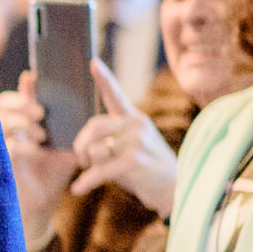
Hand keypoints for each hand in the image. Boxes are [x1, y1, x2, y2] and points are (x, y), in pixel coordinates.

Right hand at [0, 71, 78, 247]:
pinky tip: (37, 150)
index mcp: (22, 123)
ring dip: (22, 123)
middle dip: (21, 103)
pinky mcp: (1, 163)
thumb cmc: (52, 174)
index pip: (19, 97)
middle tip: (41, 112)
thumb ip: (70, 128)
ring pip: (1, 121)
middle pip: (3, 103)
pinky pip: (8, 145)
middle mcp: (8, 131)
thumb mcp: (64, 145)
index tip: (34, 76)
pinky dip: (24, 145)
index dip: (24, 86)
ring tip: (41, 134)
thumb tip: (94, 108)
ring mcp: (1, 146)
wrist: (42, 203)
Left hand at [67, 59, 175, 213]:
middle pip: (92, 128)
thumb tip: (79, 148)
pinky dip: (86, 182)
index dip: (104, 78)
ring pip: (93, 150)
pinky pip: (98, 170)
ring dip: (89, 165)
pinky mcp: (134, 160)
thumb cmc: (144, 168)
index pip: (116, 95)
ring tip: (98, 173)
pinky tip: (78, 189)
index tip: (92, 62)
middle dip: (81, 146)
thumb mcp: (129, 147)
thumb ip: (108, 140)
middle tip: (83, 160)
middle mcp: (136, 125)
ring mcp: (137, 141)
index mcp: (134, 118)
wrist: (174, 188)